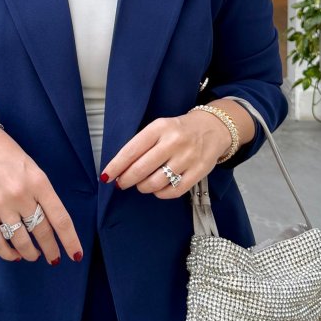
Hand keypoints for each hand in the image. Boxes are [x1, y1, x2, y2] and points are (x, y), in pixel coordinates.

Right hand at [0, 126, 82, 265]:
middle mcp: (21, 194)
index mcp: (39, 182)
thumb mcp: (33, 170)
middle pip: (42, 231)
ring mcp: (0, 203)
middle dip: (50, 249)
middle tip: (53, 257)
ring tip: (33, 255)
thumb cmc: (7, 156)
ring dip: (30, 253)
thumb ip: (42, 195)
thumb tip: (52, 224)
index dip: (69, 240)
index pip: (60, 218)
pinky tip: (14, 255)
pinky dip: (7, 253)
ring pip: (20, 239)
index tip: (75, 254)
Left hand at [100, 112, 232, 198]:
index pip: (131, 150)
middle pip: (141, 169)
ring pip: (155, 183)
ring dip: (143, 187)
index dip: (116, 166)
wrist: (213, 127)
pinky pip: (173, 191)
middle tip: (122, 183)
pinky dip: (160, 193)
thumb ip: (142, 145)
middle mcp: (174, 142)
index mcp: (160, 127)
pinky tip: (158, 188)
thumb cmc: (179, 130)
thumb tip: (119, 169)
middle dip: (127, 180)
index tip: (106, 176)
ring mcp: (188, 157)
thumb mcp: (159, 127)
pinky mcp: (199, 171)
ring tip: (142, 184)